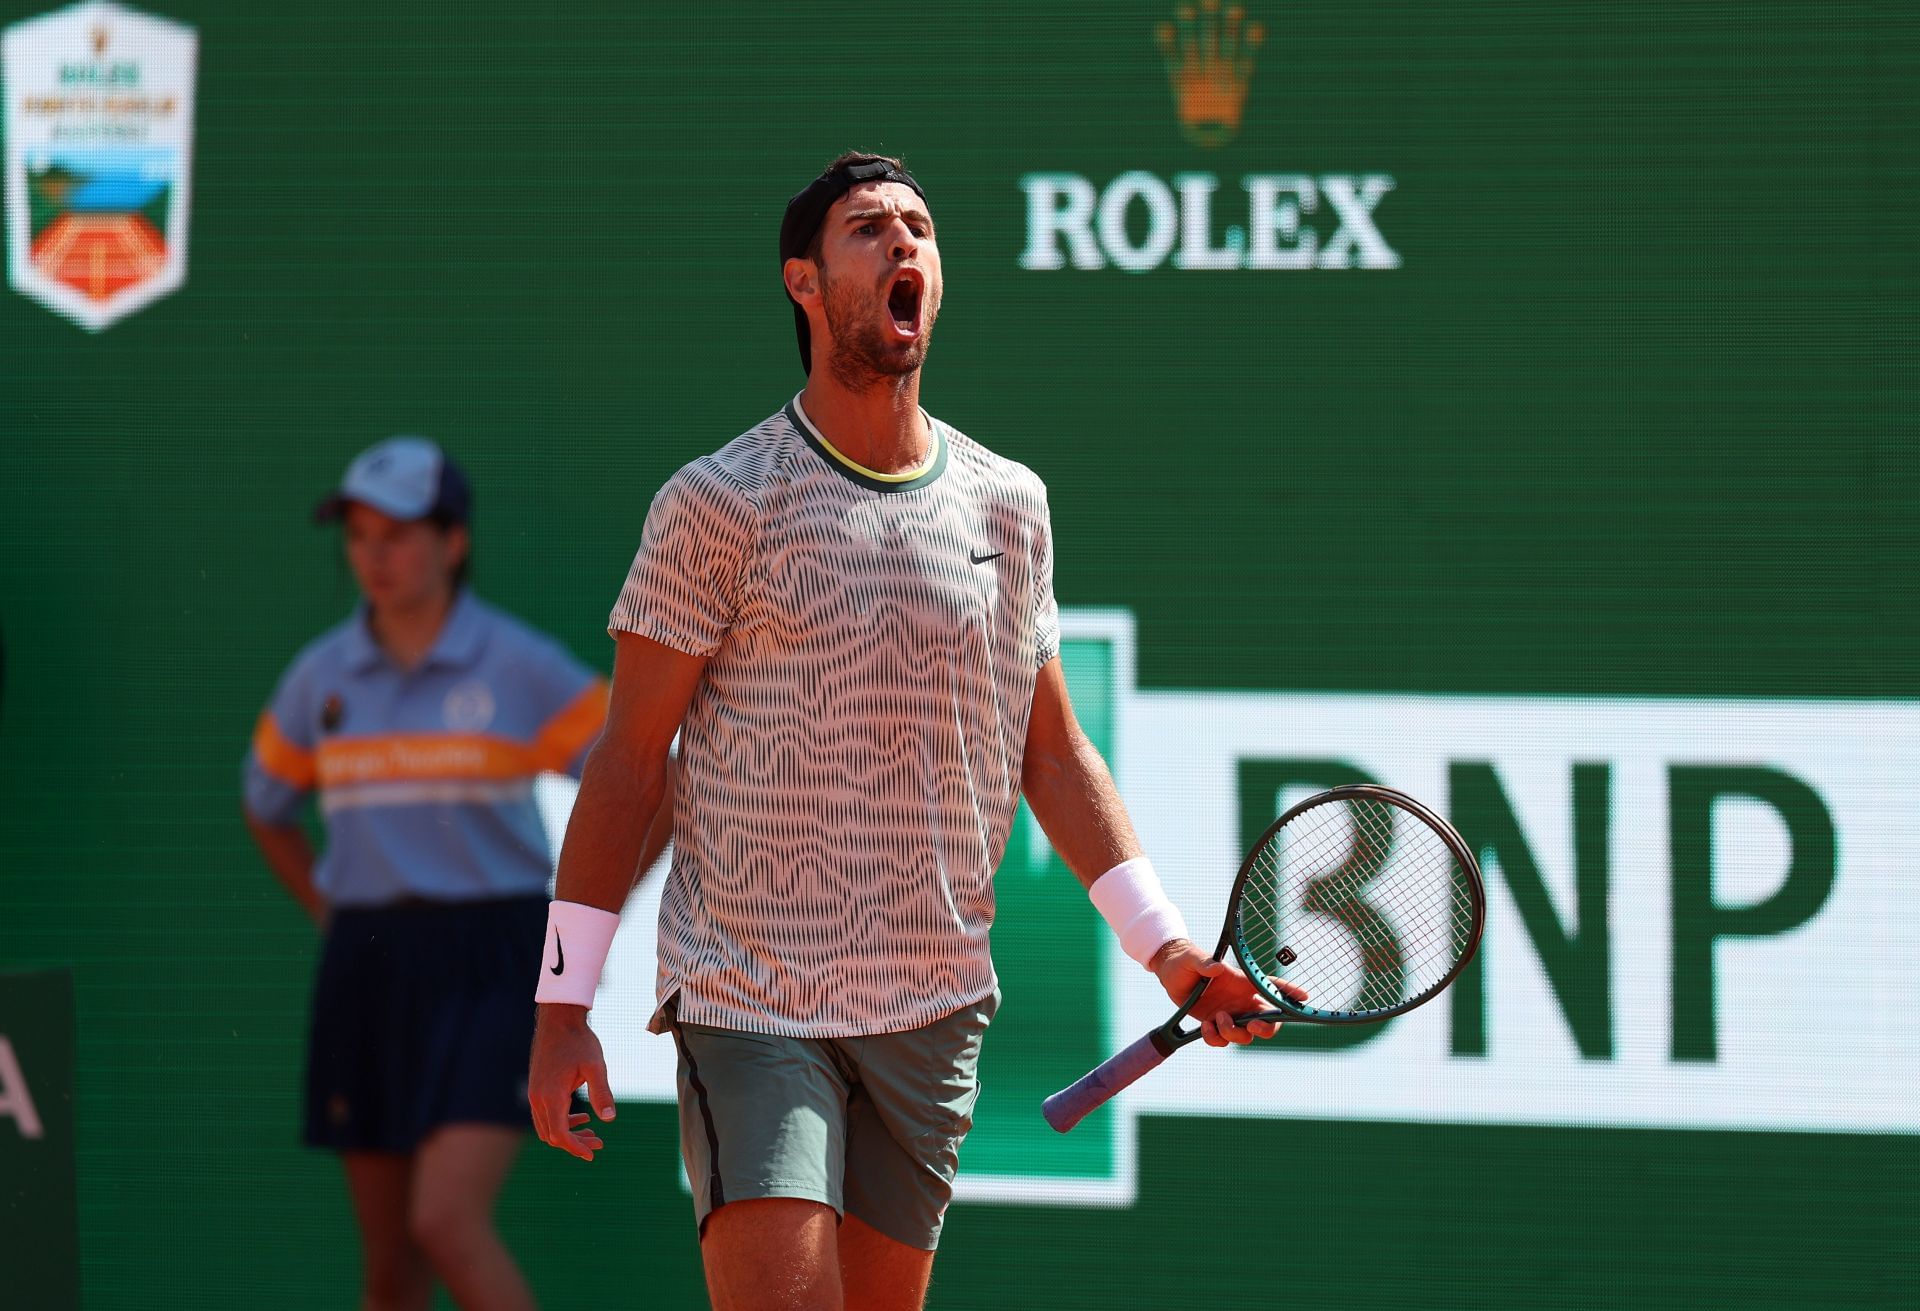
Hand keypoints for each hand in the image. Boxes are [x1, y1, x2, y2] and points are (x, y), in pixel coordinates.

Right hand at [529, 1004, 616, 1159]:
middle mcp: (538, 1098)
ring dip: (568, 1133)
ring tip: (592, 1132)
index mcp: (551, 1096)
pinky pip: (546, 1114)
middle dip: (574, 1143)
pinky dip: (562, 1121)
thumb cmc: (578, 1041)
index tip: (592, 1154)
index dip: (575, 1147)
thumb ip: (602, 1093)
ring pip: (547, 1126)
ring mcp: (535, 1093)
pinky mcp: (537, 1087)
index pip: (559, 1134)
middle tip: (598, 1144)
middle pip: (551, 1135)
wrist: (559, 1019)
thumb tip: (610, 1119)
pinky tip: (582, 1116)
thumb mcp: (595, 1066)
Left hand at [1150, 938, 1308, 1047]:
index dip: (1289, 992)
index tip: (1304, 997)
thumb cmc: (1186, 961)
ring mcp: (1229, 1014)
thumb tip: (1216, 968)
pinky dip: (1215, 1038)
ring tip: (1217, 1018)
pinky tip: (1205, 1026)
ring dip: (1233, 1033)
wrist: (1171, 973)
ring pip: (1245, 1036)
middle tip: (1254, 1026)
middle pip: (1267, 1020)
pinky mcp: (1214, 1024)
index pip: (1271, 987)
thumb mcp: (1193, 959)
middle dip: (1267, 1029)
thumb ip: (1204, 963)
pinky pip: (1222, 1041)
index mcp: (1242, 982)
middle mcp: (1240, 1001)